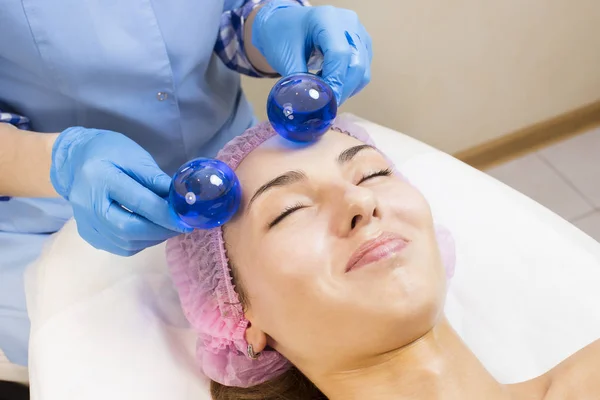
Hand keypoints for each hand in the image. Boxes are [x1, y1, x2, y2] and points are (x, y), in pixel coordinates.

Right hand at [50, 127, 190, 255]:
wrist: (75, 160)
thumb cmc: (109, 153)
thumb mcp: (136, 157)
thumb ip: (156, 180)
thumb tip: (179, 201)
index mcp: (99, 177)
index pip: (138, 202)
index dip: (165, 214)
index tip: (185, 219)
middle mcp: (88, 204)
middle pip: (129, 228)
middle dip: (161, 230)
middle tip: (180, 226)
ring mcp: (85, 222)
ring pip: (126, 243)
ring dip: (153, 238)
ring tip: (168, 227)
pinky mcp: (88, 235)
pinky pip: (120, 248)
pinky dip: (141, 243)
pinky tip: (151, 231)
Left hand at [252, 1, 372, 104]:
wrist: (285, 23)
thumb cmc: (283, 35)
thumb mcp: (285, 56)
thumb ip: (298, 80)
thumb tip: (309, 105)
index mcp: (327, 19)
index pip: (339, 54)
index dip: (335, 82)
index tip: (326, 102)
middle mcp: (348, 23)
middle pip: (356, 64)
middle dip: (342, 90)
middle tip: (325, 106)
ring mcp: (358, 32)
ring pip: (363, 70)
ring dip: (346, 88)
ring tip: (325, 92)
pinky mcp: (361, 44)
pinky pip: (362, 70)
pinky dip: (349, 84)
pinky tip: (330, 83)